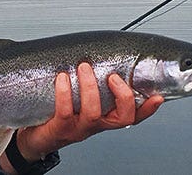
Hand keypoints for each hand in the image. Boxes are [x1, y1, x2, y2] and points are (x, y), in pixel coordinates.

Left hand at [1, 63, 162, 170]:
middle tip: (114, 76)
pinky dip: (64, 92)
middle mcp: (96, 125)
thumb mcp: (80, 98)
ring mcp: (79, 128)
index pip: (133, 116)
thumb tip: (97, 55)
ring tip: (84, 67)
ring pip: (94, 112)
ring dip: (90, 87)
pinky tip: (62, 77)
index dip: (148, 109)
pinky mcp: (60, 129)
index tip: (157, 97)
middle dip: (123, 95)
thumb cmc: (58, 112)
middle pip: (122, 117)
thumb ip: (93, 82)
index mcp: (104, 116)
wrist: (34, 136)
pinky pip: (65, 111)